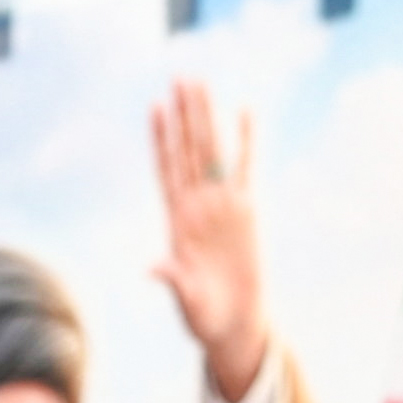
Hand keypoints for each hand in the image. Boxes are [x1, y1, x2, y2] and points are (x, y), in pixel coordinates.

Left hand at [149, 81, 267, 402]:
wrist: (234, 324)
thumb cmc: (204, 316)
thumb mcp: (186, 300)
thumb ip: (172, 280)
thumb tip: (152, 268)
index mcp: (177, 221)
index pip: (167, 170)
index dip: (161, 139)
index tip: (156, 106)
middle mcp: (198, 205)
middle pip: (190, 150)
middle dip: (186, 114)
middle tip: (182, 77)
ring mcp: (223, 204)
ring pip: (215, 151)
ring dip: (209, 117)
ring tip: (204, 82)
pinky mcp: (249, 210)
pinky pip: (248, 168)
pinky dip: (248, 140)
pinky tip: (246, 111)